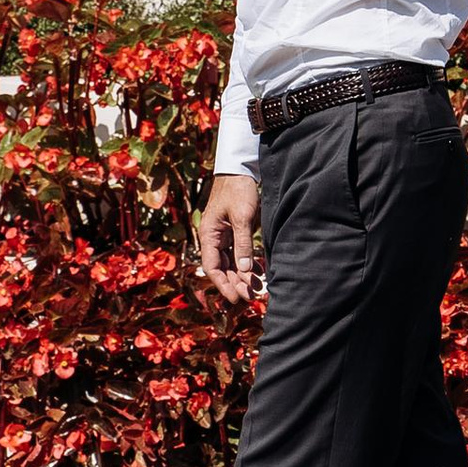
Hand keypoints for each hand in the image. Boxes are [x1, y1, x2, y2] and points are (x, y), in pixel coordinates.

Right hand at [196, 169, 260, 305]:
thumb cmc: (238, 189)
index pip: (213, 267)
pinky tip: (258, 271)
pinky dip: (246, 262)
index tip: (236, 298)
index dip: (223, 285)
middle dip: (235, 283)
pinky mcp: (233, 230)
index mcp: (209, 234)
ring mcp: (222, 234)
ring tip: (257, 286)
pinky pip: (237, 252)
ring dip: (242, 275)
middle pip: (222, 267)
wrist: (240, 168)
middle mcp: (213, 237)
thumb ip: (243, 244)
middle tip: (252, 295)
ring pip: (230, 261)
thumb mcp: (242, 217)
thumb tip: (244, 270)